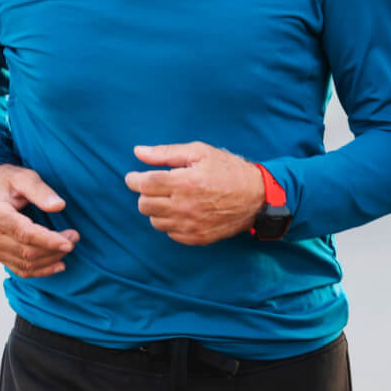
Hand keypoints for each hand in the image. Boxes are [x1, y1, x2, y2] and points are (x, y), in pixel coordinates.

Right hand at [0, 164, 78, 277]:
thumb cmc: (6, 182)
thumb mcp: (23, 177)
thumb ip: (40, 191)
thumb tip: (59, 206)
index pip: (25, 234)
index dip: (49, 240)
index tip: (70, 242)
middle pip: (27, 251)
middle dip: (54, 249)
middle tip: (74, 238)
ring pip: (25, 263)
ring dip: (51, 259)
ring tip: (69, 247)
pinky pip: (20, 270)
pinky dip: (41, 271)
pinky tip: (58, 265)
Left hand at [124, 142, 265, 245]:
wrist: (257, 197)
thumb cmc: (228, 170)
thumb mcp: (200, 152)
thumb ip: (166, 153)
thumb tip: (138, 152)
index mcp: (184, 182)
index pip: (144, 184)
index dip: (133, 180)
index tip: (133, 177)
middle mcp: (184, 206)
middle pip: (144, 204)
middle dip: (145, 193)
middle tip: (156, 185)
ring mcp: (190, 225)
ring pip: (154, 221)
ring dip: (156, 209)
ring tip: (171, 198)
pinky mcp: (196, 238)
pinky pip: (169, 233)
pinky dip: (169, 222)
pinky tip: (181, 211)